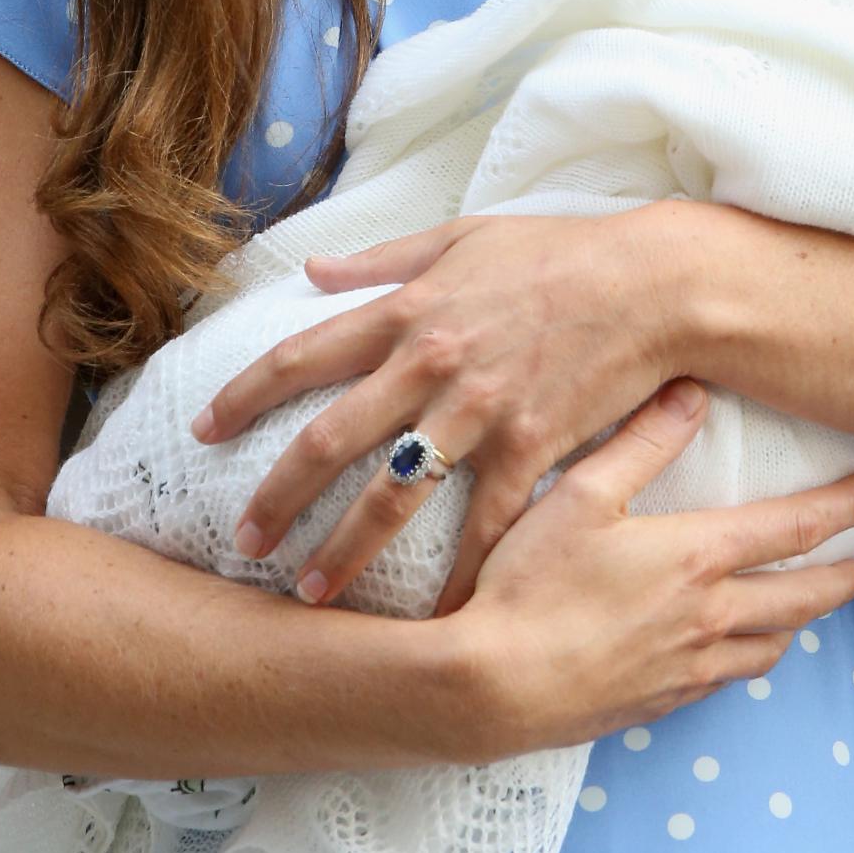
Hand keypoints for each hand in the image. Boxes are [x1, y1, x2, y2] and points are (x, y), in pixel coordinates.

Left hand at [193, 206, 693, 612]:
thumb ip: (381, 259)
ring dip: (344, 551)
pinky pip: (484, 526)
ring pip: (392, 496)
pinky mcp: (532, 449)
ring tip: (308, 595)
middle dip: (276, 498)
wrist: (652, 284)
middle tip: (243, 544)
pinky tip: (432, 615)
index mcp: (407, 312)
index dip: (242, 396)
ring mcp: (479, 413)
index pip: (300, 357)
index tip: (201, 432)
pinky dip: (458, 574)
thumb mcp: (462, 237)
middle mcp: (431, 365)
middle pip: (329, 441)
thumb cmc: (559, 253)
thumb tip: (312, 271)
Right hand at [449, 379, 853, 755]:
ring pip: (768, 646)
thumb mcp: (580, 494)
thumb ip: (642, 442)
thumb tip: (692, 391)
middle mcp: (709, 616)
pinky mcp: (661, 703)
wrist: (492, 687)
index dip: (846, 506)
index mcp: (697, 557)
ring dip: (796, 623)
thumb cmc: (530, 584)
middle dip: (840, 580)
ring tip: (805, 610)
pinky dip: (747, 658)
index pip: (794, 527)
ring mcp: (688, 667)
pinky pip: (726, 679)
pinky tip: (734, 651)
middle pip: (800, 597)